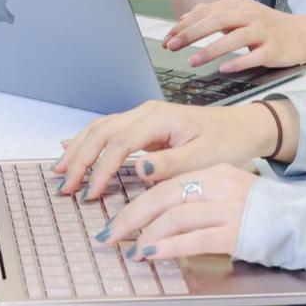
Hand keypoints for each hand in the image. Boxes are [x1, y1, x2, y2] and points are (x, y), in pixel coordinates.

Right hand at [52, 99, 279, 199]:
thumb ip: (170, 163)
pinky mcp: (144, 125)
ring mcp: (143, 117)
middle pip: (100, 132)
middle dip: (79, 158)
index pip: (118, 144)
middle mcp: (146, 113)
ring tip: (60, 170)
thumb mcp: (205, 158)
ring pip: (100, 128)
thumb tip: (139, 168)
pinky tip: (72, 147)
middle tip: (64, 184)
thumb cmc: (228, 142)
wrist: (244, 127)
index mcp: (159, 119)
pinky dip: (88, 141)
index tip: (90, 192)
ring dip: (78, 148)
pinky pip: (108, 130)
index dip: (101, 169)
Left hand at [105, 163, 255, 260]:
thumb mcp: (227, 193)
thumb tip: (158, 217)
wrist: (305, 222)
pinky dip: (167, 246)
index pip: (165, 184)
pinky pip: (193, 239)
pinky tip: (150, 253)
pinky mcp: (235, 232)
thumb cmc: (263, 213)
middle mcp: (218, 185)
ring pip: (174, 216)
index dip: (137, 202)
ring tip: (128, 249)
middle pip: (162, 197)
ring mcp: (228, 208)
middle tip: (109, 234)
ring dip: (144, 234)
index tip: (117, 218)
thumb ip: (197, 199)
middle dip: (130, 217)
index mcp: (213, 172)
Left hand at [163, 0, 305, 71]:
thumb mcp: (239, 15)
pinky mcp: (274, 49)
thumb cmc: (266, 26)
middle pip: (216, 21)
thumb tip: (181, 21)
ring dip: (210, 50)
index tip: (167, 38)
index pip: (205, 12)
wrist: (304, 34)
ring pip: (234, 38)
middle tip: (172, 46)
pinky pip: (254, 56)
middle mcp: (249, 15)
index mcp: (237, 4)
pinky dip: (238, 62)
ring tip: (192, 61)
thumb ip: (212, 16)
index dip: (184, 25)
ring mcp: (263, 32)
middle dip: (191, 34)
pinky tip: (224, 69)